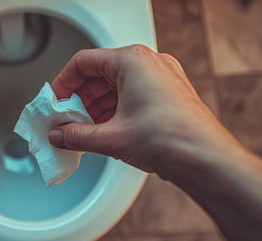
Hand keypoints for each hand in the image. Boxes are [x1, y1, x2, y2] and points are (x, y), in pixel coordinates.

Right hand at [49, 45, 240, 173]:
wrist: (205, 159)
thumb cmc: (170, 138)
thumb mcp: (110, 137)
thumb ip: (76, 135)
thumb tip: (60, 135)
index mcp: (132, 61)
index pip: (84, 62)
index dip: (63, 83)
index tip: (55, 100)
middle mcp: (149, 63)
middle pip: (99, 74)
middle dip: (80, 99)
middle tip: (67, 119)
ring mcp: (161, 77)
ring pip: (116, 86)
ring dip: (96, 107)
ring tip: (84, 129)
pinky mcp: (167, 93)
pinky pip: (131, 95)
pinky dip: (114, 110)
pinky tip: (104, 129)